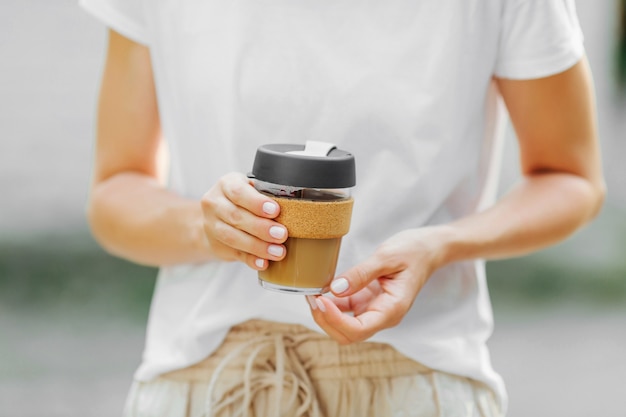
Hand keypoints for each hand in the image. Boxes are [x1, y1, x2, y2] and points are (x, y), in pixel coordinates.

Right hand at [200, 172, 287, 269]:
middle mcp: (214, 204)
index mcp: (226, 185)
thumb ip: (265, 194)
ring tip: (278, 252)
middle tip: (281, 234)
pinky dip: (251, 260)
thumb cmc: (242, 200)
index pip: (238, 192)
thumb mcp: (250, 189)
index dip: (257, 203)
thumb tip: (293, 206)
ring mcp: (212, 226)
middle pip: (236, 216)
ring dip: (258, 246)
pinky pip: (234, 254)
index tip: (275, 211)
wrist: (215, 217)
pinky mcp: (216, 245)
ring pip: (233, 237)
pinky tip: (264, 263)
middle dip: (261, 227)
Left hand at [307, 227, 448, 343]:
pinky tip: (322, 289)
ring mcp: (375, 310)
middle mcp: (383, 316)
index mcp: (392, 310)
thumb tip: (335, 289)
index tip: (320, 300)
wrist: (429, 248)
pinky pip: (346, 311)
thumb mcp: (387, 256)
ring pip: (344, 326)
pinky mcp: (368, 302)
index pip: (358, 330)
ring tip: (312, 291)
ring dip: (326, 314)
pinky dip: (332, 304)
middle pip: (347, 335)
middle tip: (311, 296)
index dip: (335, 320)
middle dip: (326, 321)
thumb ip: (361, 274)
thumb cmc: (413, 250)